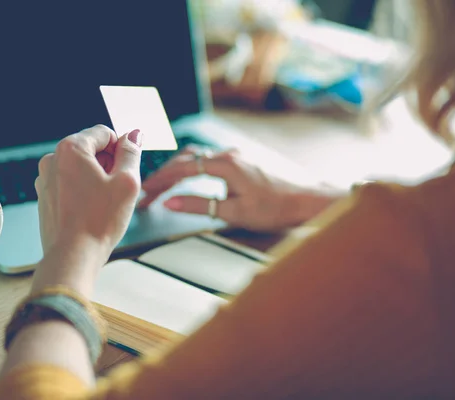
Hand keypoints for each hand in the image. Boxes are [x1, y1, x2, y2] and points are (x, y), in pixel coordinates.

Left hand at [35, 125, 142, 263]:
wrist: (73, 256)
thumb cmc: (99, 221)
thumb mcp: (126, 182)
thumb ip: (132, 153)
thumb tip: (134, 135)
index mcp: (70, 149)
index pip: (104, 133)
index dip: (121, 149)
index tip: (127, 170)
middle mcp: (52, 159)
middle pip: (91, 149)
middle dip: (108, 164)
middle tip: (117, 189)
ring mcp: (45, 179)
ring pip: (80, 167)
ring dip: (96, 178)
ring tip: (104, 203)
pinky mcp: (45, 196)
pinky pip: (70, 184)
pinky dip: (83, 191)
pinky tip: (91, 210)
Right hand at [139, 147, 336, 231]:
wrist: (308, 200)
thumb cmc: (276, 208)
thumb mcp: (235, 212)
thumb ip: (199, 205)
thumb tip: (170, 202)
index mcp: (226, 165)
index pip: (183, 169)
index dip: (161, 181)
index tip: (146, 191)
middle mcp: (229, 154)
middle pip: (187, 158)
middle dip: (165, 175)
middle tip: (149, 192)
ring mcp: (237, 154)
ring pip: (198, 156)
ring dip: (178, 169)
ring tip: (163, 185)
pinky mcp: (243, 160)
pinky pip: (210, 158)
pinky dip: (193, 167)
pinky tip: (189, 178)